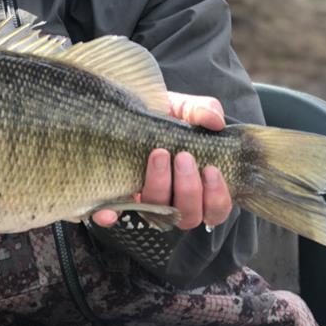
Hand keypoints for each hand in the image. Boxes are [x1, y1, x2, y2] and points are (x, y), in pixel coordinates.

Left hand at [92, 92, 232, 230]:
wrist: (133, 112)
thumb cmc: (166, 118)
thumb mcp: (184, 109)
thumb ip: (201, 111)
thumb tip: (215, 121)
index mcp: (199, 186)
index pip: (215, 210)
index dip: (216, 196)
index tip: (210, 168)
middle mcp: (175, 201)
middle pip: (189, 216)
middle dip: (188, 188)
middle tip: (183, 157)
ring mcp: (147, 202)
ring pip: (158, 215)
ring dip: (161, 187)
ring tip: (159, 155)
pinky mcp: (118, 199)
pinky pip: (114, 216)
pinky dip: (111, 215)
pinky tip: (109, 211)